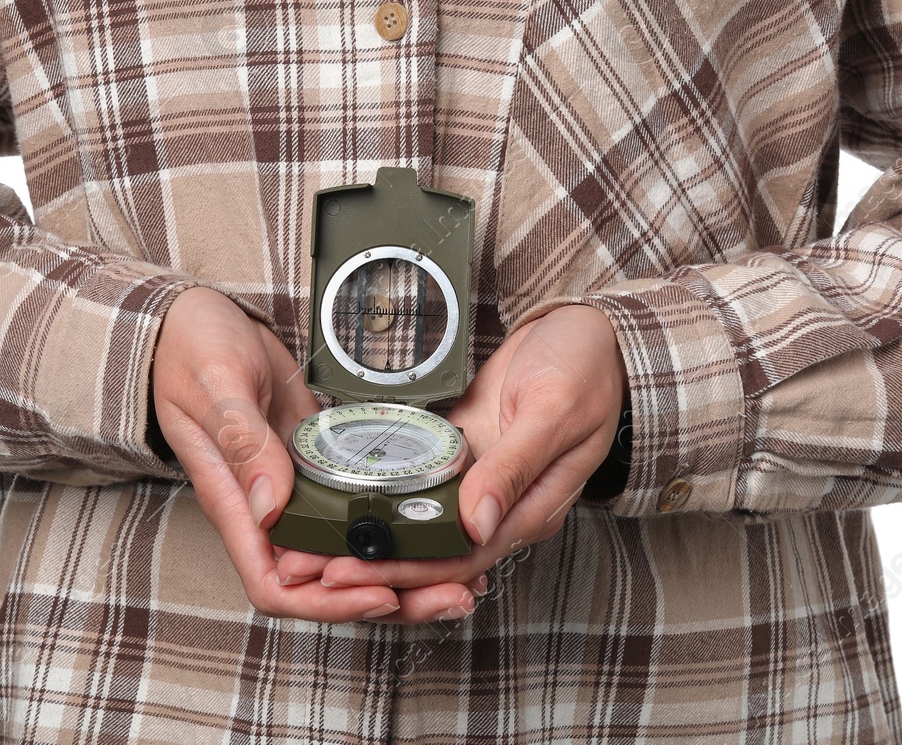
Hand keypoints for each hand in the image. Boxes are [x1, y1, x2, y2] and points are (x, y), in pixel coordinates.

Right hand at [151, 286, 479, 622]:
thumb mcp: (216, 384)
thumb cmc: (189, 349)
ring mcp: (297, 486)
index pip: (277, 586)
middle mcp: (269, 508)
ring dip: (404, 567)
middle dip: (391, 596)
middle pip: (327, 583)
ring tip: (467, 571)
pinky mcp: (320, 461)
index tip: (383, 594)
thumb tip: (270, 505)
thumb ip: (242, 440)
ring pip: (351, 551)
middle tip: (458, 591)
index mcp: (235, 502)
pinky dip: (398, 521)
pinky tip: (443, 520)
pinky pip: (361, 506)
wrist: (194, 320)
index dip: (330, 602)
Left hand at [275, 303, 626, 618]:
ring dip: (368, 535)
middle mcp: (502, 504)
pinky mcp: (464, 449)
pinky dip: (381, 491)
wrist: (595, 330)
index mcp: (530, 508)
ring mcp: (480, 478)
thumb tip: (476, 523)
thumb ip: (515, 466)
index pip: (459, 558)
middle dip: (369, 564)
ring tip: (310, 540)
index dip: (403, 570)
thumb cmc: (589, 367)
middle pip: (430, 551)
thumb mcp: (554, 410)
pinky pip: (418, 480)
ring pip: (417, 522)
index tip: (347, 571)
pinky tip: (339, 493)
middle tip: (306, 565)